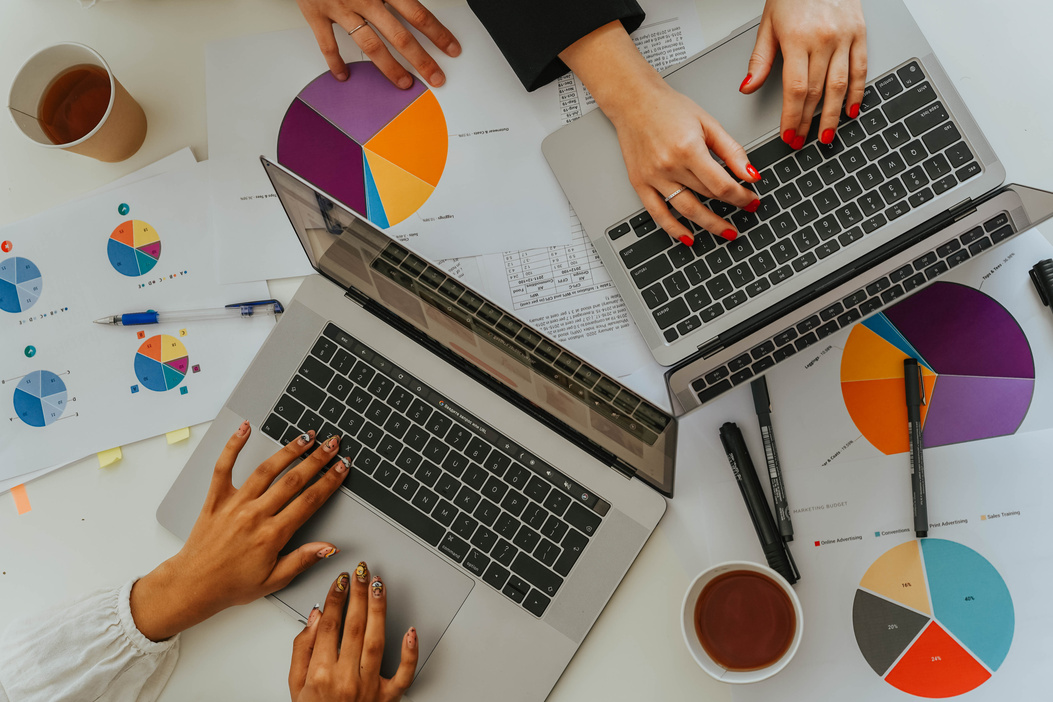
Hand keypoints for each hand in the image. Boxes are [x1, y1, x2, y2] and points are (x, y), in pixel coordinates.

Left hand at [130, 424, 351, 640]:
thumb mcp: (274, 581)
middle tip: (333, 444)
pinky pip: (224, 467)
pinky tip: (245, 428)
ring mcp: (234, 504)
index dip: (330, 481)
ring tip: (306, 436)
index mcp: (272, 535)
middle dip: (317, 459)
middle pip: (293, 480)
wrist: (193, 586)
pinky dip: (233, 446)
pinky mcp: (216, 498)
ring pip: (266, 470)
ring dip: (288, 450)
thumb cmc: (232, 585)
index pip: (309, 501)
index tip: (342, 467)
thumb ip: (303, 560)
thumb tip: (329, 547)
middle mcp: (255, 515)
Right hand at [290, 568, 417, 701]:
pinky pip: (403, 674)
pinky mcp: (388, 697)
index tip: (340, 580)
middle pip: (353, 627)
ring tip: (378, 586)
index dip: (335, 598)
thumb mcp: (295, 686)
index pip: (329, 625)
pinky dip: (410, 652)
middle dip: (357, 594)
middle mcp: (346, 679)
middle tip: (361, 572)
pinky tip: (412, 630)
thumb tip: (315, 618)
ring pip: (377, 640)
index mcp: (320, 674)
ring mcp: (369, 687)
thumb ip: (301, 650)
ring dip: (378, 610)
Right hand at [296, 0, 460, 87]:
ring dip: (390, 68)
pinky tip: (344, 75)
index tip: (451, 49)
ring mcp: (340, 7)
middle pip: (399, 36)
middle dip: (421, 60)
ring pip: (370, 45)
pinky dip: (335, 62)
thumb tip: (416, 2)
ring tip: (403, 83)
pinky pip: (327, 43)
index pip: (418, 14)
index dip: (437, 33)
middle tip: (436, 77)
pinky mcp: (316, 13)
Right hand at [560, 22, 760, 245]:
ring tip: (725, 231)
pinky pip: (658, 213)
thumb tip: (751, 174)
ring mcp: (653, 177)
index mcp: (688, 149)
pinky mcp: (640, 183)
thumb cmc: (668, 108)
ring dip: (709, 224)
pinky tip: (688, 237)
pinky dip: (674, 229)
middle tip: (745, 210)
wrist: (633, 101)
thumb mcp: (708, 123)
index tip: (751, 199)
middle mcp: (669, 166)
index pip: (721, 184)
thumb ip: (731, 150)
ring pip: (686, 210)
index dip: (741, 196)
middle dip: (730, 205)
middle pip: (707, 196)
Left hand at [740, 0, 866, 148]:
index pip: (795, 89)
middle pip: (816, 92)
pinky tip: (851, 110)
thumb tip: (748, 87)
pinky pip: (860, 69)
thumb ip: (760, 59)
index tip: (788, 135)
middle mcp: (823, 39)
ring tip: (826, 135)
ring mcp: (845, 37)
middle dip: (808, 122)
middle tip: (802, 141)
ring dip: (832, 115)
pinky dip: (857, 92)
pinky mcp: (860, 33)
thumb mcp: (768, 24)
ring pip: (840, 85)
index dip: (792, 117)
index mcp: (797, 39)